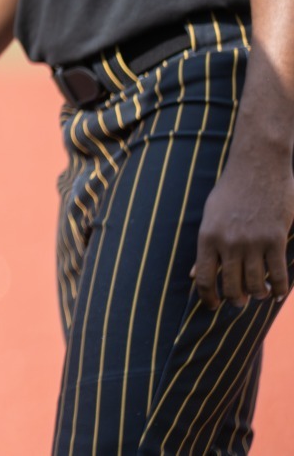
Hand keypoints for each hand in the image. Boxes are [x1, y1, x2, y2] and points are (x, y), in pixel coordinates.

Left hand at [189, 143, 293, 307]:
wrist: (257, 167)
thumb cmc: (231, 191)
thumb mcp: (210, 216)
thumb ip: (206, 247)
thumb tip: (194, 275)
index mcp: (207, 236)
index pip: (204, 278)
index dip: (208, 297)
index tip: (213, 306)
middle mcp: (228, 242)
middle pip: (231, 286)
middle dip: (235, 299)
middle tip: (240, 301)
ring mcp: (253, 242)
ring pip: (255, 283)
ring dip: (257, 294)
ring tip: (259, 293)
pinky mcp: (275, 238)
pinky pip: (278, 274)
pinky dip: (279, 288)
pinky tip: (277, 292)